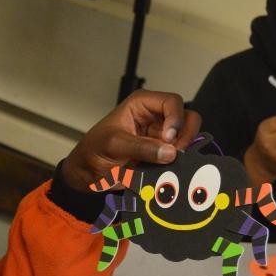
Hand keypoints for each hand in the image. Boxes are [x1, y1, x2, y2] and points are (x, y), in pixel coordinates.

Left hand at [61, 90, 200, 190]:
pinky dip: (179, 163)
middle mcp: (155, 117)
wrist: (88, 173)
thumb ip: (141, 147)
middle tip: (174, 152)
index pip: (172, 102)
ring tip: (169, 163)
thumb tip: (169, 152)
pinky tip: (168, 170)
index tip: (168, 138)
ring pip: (186, 138)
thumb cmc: (94, 149)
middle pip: (187, 118)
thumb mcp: (114, 145)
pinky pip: (179, 156)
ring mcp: (161, 136)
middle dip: (184, 136)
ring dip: (183, 151)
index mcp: (142, 104)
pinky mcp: (162, 154)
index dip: (176, 118)